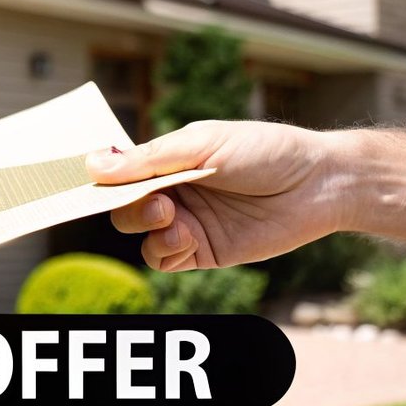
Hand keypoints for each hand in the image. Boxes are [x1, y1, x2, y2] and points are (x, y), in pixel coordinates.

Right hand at [86, 121, 346, 271]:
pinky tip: (184, 235)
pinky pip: (165, 259)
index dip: (102, 179)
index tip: (86, 184)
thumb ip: (149, 160)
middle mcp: (175, 191)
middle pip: (124, 207)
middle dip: (127, 206)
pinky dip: (165, 249)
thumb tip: (94, 164)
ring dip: (146, 228)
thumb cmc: (266, 151)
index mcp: (171, 159)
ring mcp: (189, 222)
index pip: (122, 172)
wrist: (319, 184)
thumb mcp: (203, 145)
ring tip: (172, 217)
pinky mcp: (206, 251)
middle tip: (155, 201)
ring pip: (141, 235)